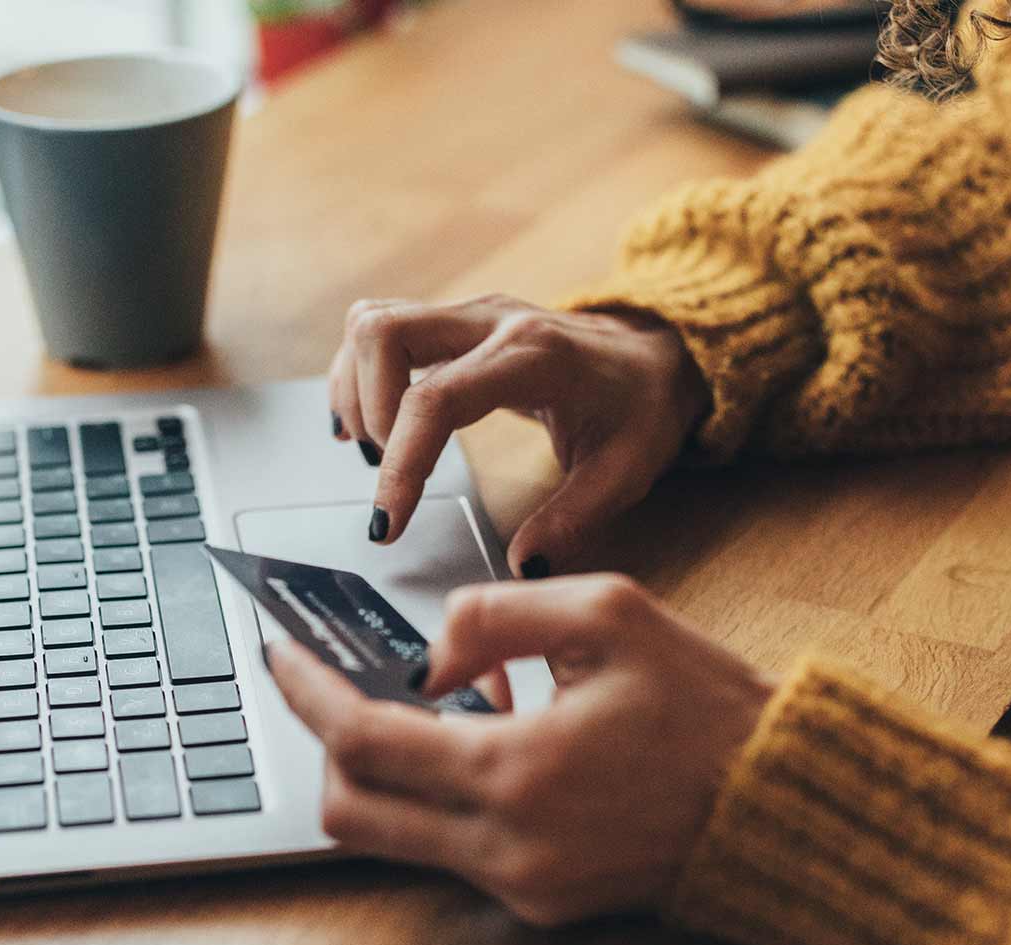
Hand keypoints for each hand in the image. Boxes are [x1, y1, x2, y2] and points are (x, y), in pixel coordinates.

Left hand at [268, 574, 775, 925]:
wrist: (778, 802)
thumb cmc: (706, 705)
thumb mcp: (608, 613)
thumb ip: (494, 614)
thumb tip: (427, 655)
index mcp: (515, 770)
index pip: (362, 740)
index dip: (307, 692)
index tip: (280, 653)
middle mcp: (505, 845)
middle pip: (351, 810)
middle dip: (327, 743)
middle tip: (338, 684)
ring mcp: (520, 885)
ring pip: (392, 838)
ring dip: (388, 771)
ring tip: (438, 704)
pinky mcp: (540, 903)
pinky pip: (450, 851)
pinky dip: (443, 796)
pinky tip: (490, 742)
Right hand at [328, 294, 707, 576]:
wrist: (655, 354)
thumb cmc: (640, 407)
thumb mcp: (626, 471)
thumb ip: (574, 520)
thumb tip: (522, 565)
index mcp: (535, 356)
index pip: (437, 399)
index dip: (402, 463)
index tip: (388, 522)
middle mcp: (492, 320)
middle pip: (384, 333)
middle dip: (367, 411)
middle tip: (387, 471)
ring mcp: (469, 313)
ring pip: (372, 322)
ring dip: (356, 389)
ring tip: (377, 450)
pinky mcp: (453, 321)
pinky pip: (380, 327)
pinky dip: (359, 374)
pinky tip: (370, 424)